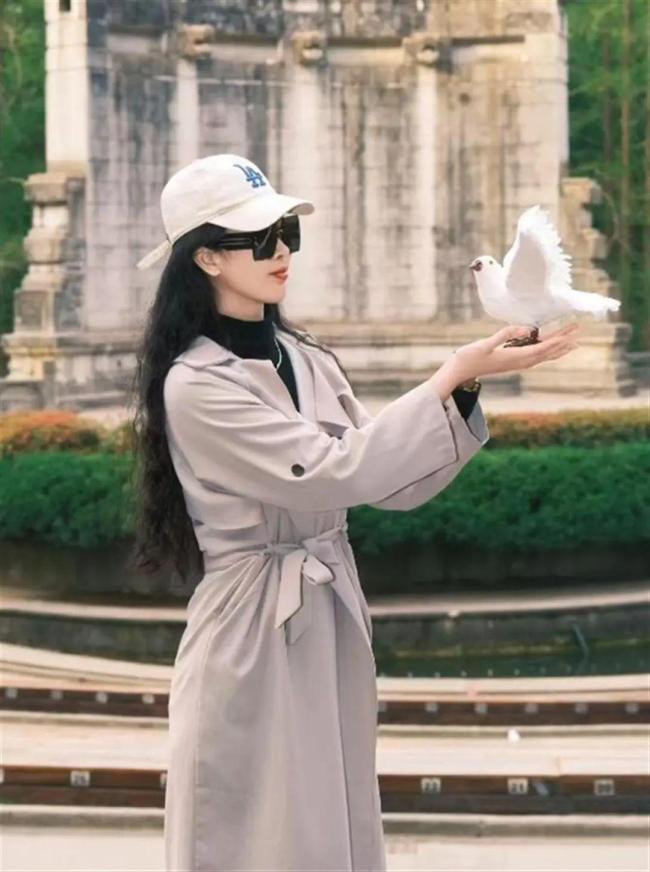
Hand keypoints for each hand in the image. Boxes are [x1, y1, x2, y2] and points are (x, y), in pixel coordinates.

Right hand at [450, 322, 581, 381]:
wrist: (460, 371)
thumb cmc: (469, 356)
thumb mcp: (484, 344)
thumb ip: (504, 335)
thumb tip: (527, 329)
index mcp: (515, 357)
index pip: (542, 347)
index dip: (558, 340)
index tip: (572, 333)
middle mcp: (520, 362)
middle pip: (548, 351)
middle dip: (564, 341)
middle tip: (579, 329)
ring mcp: (517, 363)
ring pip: (544, 355)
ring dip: (560, 347)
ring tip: (574, 341)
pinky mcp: (514, 362)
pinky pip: (537, 356)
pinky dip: (549, 351)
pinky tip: (552, 347)